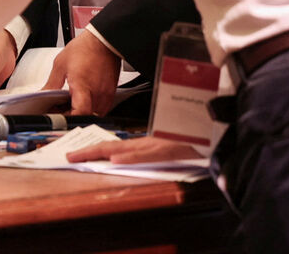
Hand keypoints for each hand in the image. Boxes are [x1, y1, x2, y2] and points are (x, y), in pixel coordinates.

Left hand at [43, 30, 121, 115]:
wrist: (104, 41)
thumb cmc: (84, 49)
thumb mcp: (61, 64)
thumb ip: (51, 84)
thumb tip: (42, 95)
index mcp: (83, 86)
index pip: (80, 112)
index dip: (69, 119)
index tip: (58, 118)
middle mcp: (97, 93)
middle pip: (85, 117)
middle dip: (71, 117)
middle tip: (58, 112)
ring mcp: (106, 95)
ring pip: (93, 115)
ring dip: (80, 114)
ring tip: (68, 106)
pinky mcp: (110, 94)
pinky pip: (100, 109)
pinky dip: (89, 108)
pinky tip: (80, 101)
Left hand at [67, 136, 201, 164]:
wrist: (219, 128)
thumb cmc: (195, 137)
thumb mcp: (170, 146)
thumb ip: (152, 151)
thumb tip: (127, 159)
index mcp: (147, 143)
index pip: (116, 147)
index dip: (94, 150)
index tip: (75, 155)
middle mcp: (151, 143)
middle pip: (116, 147)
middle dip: (91, 152)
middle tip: (69, 157)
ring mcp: (161, 145)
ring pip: (129, 150)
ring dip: (105, 154)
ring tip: (86, 157)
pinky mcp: (173, 149)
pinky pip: (150, 153)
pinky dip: (134, 157)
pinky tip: (118, 159)